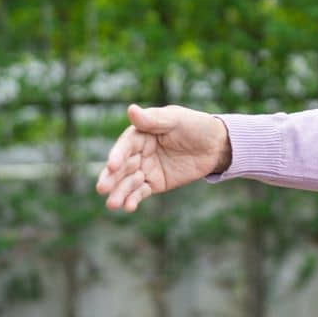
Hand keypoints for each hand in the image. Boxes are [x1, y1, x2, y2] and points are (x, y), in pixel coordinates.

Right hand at [95, 105, 230, 211]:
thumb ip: (153, 120)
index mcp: (141, 133)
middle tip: (101, 188)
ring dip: (119, 192)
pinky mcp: (155, 183)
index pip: (125, 145)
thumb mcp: (176, 120)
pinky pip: (141, 192)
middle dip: (111, 177)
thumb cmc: (195, 126)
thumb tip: (131, 109)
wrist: (216, 146)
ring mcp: (146, 168)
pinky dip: (133, 199)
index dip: (118, 155)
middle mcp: (139, 151)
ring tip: (112, 204)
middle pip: (122, 166)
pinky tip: (128, 207)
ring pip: (128, 182)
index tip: (112, 165)